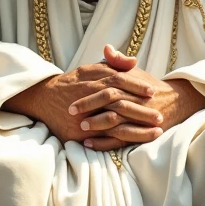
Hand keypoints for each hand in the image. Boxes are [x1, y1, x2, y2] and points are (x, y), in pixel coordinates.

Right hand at [3, 58, 160, 145]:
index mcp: (93, 79)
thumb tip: (133, 62)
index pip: (119, 80)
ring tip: (156, 132)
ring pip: (114, 122)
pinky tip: (134, 143)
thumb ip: (113, 64)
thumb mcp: (91, 69)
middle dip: (141, 110)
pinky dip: (119, 140)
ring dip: (137, 128)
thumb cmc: (72, 83)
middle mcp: (89, 97)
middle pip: (120, 103)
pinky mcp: (80, 132)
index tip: (152, 91)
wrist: (44, 99)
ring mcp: (85, 116)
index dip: (136, 86)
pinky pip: (103, 138)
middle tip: (160, 115)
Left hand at [68, 45, 204, 150]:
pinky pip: (121, 141)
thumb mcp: (134, 72)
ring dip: (97, 126)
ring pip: (117, 123)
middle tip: (71, 111)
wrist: (176, 103)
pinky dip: (104, 143)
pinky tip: (88, 143)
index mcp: (132, 85)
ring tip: (80, 128)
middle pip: (111, 103)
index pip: (109, 86)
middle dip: (90, 107)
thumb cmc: (148, 87)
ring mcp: (139, 119)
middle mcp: (136, 101)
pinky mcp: (141, 134)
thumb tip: (106, 48)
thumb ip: (118, 61)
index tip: (71, 96)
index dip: (89, 92)